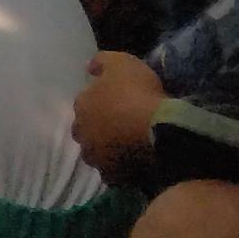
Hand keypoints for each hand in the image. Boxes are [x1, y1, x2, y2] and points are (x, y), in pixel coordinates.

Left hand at [72, 51, 167, 177]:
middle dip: (99, 129)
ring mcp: (95, 156)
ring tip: (129, 146)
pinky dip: (121, 168)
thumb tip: (89, 67)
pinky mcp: (112, 175)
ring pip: (97, 153)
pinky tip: (136, 163)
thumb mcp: (121, 63)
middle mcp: (81, 133)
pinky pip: (114, 173)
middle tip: (122, 126)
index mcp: (81, 106)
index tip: (117, 103)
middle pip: (87, 131)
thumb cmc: (138, 92)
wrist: (157, 128)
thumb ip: (102, 62)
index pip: (84, 103)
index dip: (101, 103)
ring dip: (108, 150)